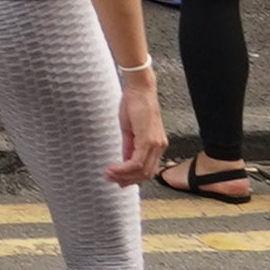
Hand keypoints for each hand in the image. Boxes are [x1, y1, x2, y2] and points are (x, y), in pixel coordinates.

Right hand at [106, 66, 163, 187]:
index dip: (133, 178)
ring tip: (109, 175)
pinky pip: (138, 162)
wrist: (139, 89)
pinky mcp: (149, 140)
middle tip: (112, 180)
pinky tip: (113, 168)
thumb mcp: (130, 129)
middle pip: (146, 174)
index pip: (147, 169)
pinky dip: (124, 169)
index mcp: (156, 144)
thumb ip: (129, 147)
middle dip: (127, 180)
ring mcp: (156, 144)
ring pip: (142, 171)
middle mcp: (159, 146)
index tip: (118, 180)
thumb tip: (125, 160)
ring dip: (124, 176)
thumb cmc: (135, 104)